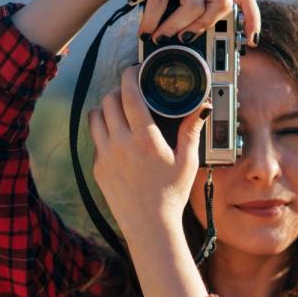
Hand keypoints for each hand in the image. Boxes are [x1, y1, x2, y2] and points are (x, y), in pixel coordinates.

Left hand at [87, 65, 210, 234]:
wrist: (149, 226)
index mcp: (145, 139)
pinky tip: (117, 137)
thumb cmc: (171, 195)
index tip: (135, 70)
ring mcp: (105, 156)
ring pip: (95, 116)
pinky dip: (103, 131)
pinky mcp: (97, 167)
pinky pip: (95, 139)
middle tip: (131, 93)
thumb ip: (192, 131)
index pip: (129, 94)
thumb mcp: (187, 162)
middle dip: (119, 92)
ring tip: (119, 112)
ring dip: (106, 108)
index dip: (130, 76)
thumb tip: (202, 106)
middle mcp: (120, 144)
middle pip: (108, 100)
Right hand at [94, 0, 261, 44]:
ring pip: (194, 6)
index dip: (252, 18)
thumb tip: (200, 50)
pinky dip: (153, 22)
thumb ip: (193, 16)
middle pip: (222, 4)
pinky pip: (163, 2)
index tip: (251, 41)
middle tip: (185, 39)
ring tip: (159, 37)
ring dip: (174, 28)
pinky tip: (145, 32)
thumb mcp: (177, 2)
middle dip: (204, 27)